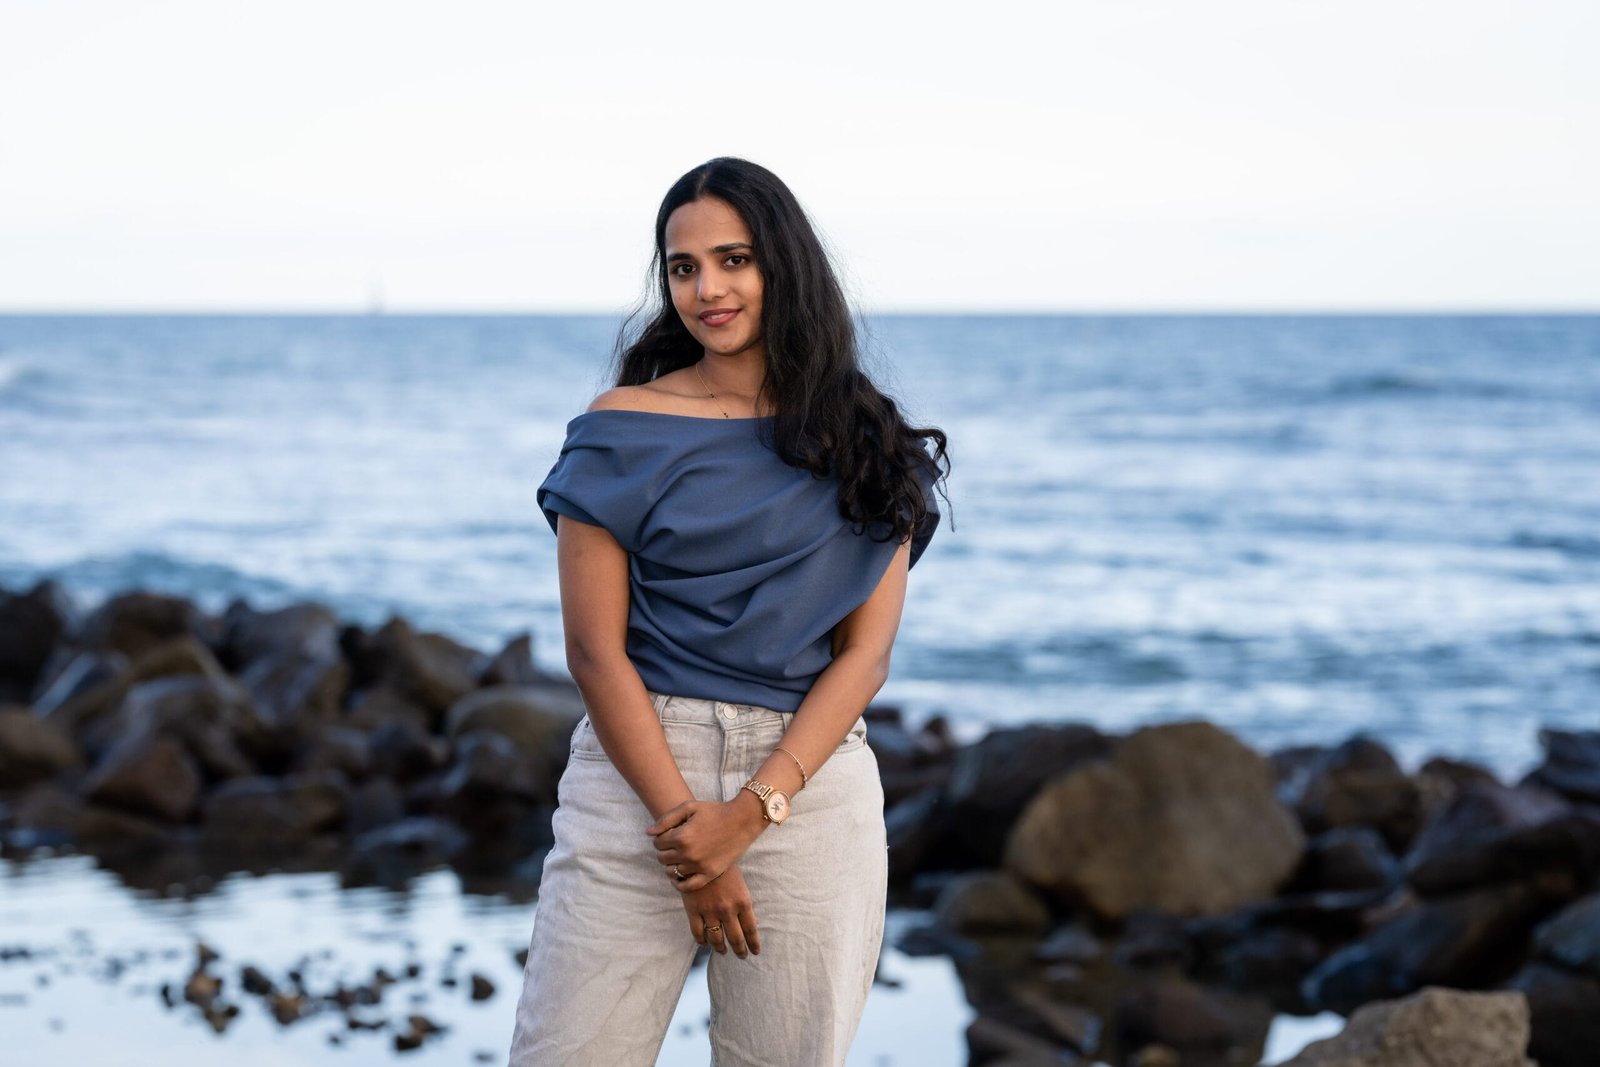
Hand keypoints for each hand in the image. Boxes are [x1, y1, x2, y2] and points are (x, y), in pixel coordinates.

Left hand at [647, 795, 764, 892]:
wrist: (742, 821)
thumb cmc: (715, 811)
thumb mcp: (689, 807)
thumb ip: (666, 819)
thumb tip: (648, 833)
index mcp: (681, 836)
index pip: (657, 843)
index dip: (660, 838)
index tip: (669, 834)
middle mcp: (688, 854)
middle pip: (662, 858)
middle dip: (664, 851)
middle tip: (674, 845)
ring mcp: (699, 866)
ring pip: (672, 872)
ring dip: (671, 865)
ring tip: (678, 857)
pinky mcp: (709, 874)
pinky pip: (687, 886)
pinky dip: (678, 884)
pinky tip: (678, 877)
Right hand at [681, 863, 760, 958]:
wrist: (701, 856)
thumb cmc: (725, 869)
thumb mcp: (741, 885)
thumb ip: (746, 905)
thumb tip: (754, 922)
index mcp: (742, 902)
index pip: (751, 930)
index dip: (753, 943)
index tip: (755, 952)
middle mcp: (727, 910)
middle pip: (735, 938)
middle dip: (740, 950)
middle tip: (742, 956)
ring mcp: (710, 911)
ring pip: (716, 939)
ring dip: (720, 948)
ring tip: (723, 951)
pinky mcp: (693, 910)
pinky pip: (698, 933)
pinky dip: (702, 941)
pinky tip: (705, 944)